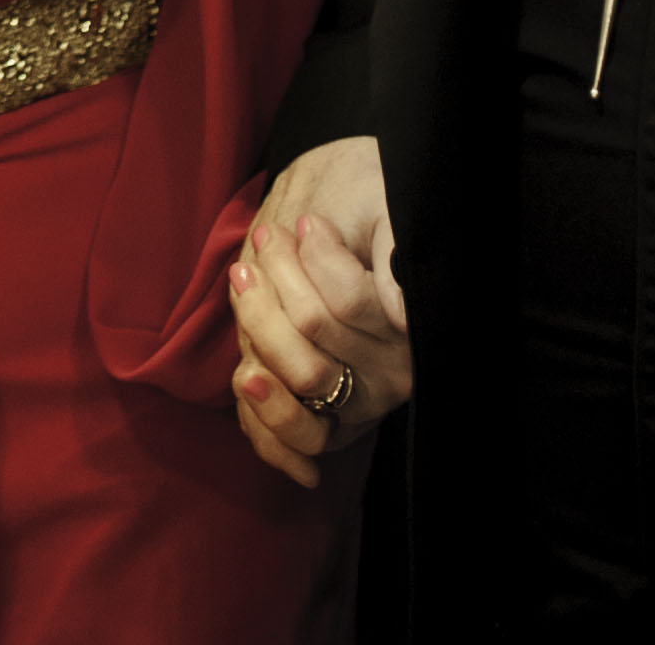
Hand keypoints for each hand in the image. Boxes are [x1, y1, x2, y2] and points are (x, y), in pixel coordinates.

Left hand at [228, 135, 412, 487]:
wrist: (347, 226)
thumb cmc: (366, 212)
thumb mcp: (384, 215)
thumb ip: (393, 253)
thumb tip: (399, 313)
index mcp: (411, 330)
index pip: (349, 306)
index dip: (320, 260)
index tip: (308, 223)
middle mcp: (391, 375)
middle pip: (314, 342)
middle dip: (276, 283)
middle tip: (267, 236)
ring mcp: (355, 401)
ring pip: (300, 385)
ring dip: (260, 331)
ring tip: (243, 279)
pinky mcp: (323, 417)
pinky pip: (295, 441)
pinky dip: (266, 421)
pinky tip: (249, 380)